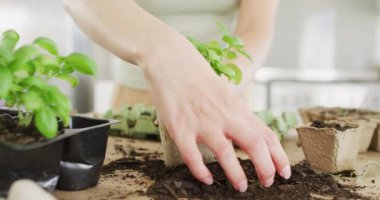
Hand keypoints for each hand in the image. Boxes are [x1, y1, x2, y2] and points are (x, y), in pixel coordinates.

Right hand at [140, 35, 290, 191]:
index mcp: (235, 106)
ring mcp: (201, 121)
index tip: (284, 171)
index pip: (265, 134)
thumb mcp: (224, 91)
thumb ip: (235, 112)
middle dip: (266, 168)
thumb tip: (246, 132)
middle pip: (253, 144)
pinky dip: (200, 171)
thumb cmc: (196, 75)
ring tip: (241, 187)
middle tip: (267, 182)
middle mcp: (223, 114)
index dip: (278, 155)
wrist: (169, 58)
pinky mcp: (179, 126)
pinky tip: (206, 179)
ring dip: (236, 174)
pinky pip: (192, 155)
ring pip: (225, 153)